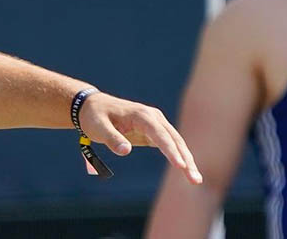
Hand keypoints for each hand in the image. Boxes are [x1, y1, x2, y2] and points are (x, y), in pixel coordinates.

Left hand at [79, 93, 202, 184]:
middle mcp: (153, 117)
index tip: (180, 166)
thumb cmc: (94, 116)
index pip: (159, 134)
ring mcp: (155, 124)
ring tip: (195, 180)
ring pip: (176, 143)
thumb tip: (125, 151)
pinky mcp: (153, 132)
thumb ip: (112, 139)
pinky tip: (187, 171)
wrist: (91, 106)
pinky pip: (169, 145)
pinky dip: (178, 157)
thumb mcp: (97, 127)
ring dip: (186, 160)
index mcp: (141, 115)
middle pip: (174, 139)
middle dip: (185, 159)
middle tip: (195, 180)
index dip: (170, 151)